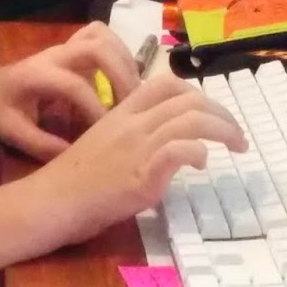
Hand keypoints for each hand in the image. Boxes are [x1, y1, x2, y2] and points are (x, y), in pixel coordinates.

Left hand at [0, 22, 142, 160]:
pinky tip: (125, 81)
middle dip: (119, 74)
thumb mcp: (11, 132)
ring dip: (124, 61)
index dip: (95, 109)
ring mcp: (64, 47)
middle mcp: (53, 54)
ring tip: (134, 93)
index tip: (107, 130)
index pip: (74, 85)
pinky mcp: (73, 48)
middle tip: (131, 105)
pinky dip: (120, 54)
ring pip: (103, 36)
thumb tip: (77, 156)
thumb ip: (41, 144)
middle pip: (95, 46)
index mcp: (35, 74)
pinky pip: (103, 38)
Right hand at [14, 74, 247, 255]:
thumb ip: (132, 137)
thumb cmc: (72, 180)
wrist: (50, 202)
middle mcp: (132, 124)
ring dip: (224, 130)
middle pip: (188, 99)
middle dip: (223, 113)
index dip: (197, 93)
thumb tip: (165, 143)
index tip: (212, 113)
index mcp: (121, 113)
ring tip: (237, 146)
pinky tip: (201, 164)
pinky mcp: (140, 176)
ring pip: (191, 120)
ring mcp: (137, 148)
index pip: (166, 84)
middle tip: (237, 134)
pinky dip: (198, 152)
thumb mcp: (103, 144)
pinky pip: (178, 150)